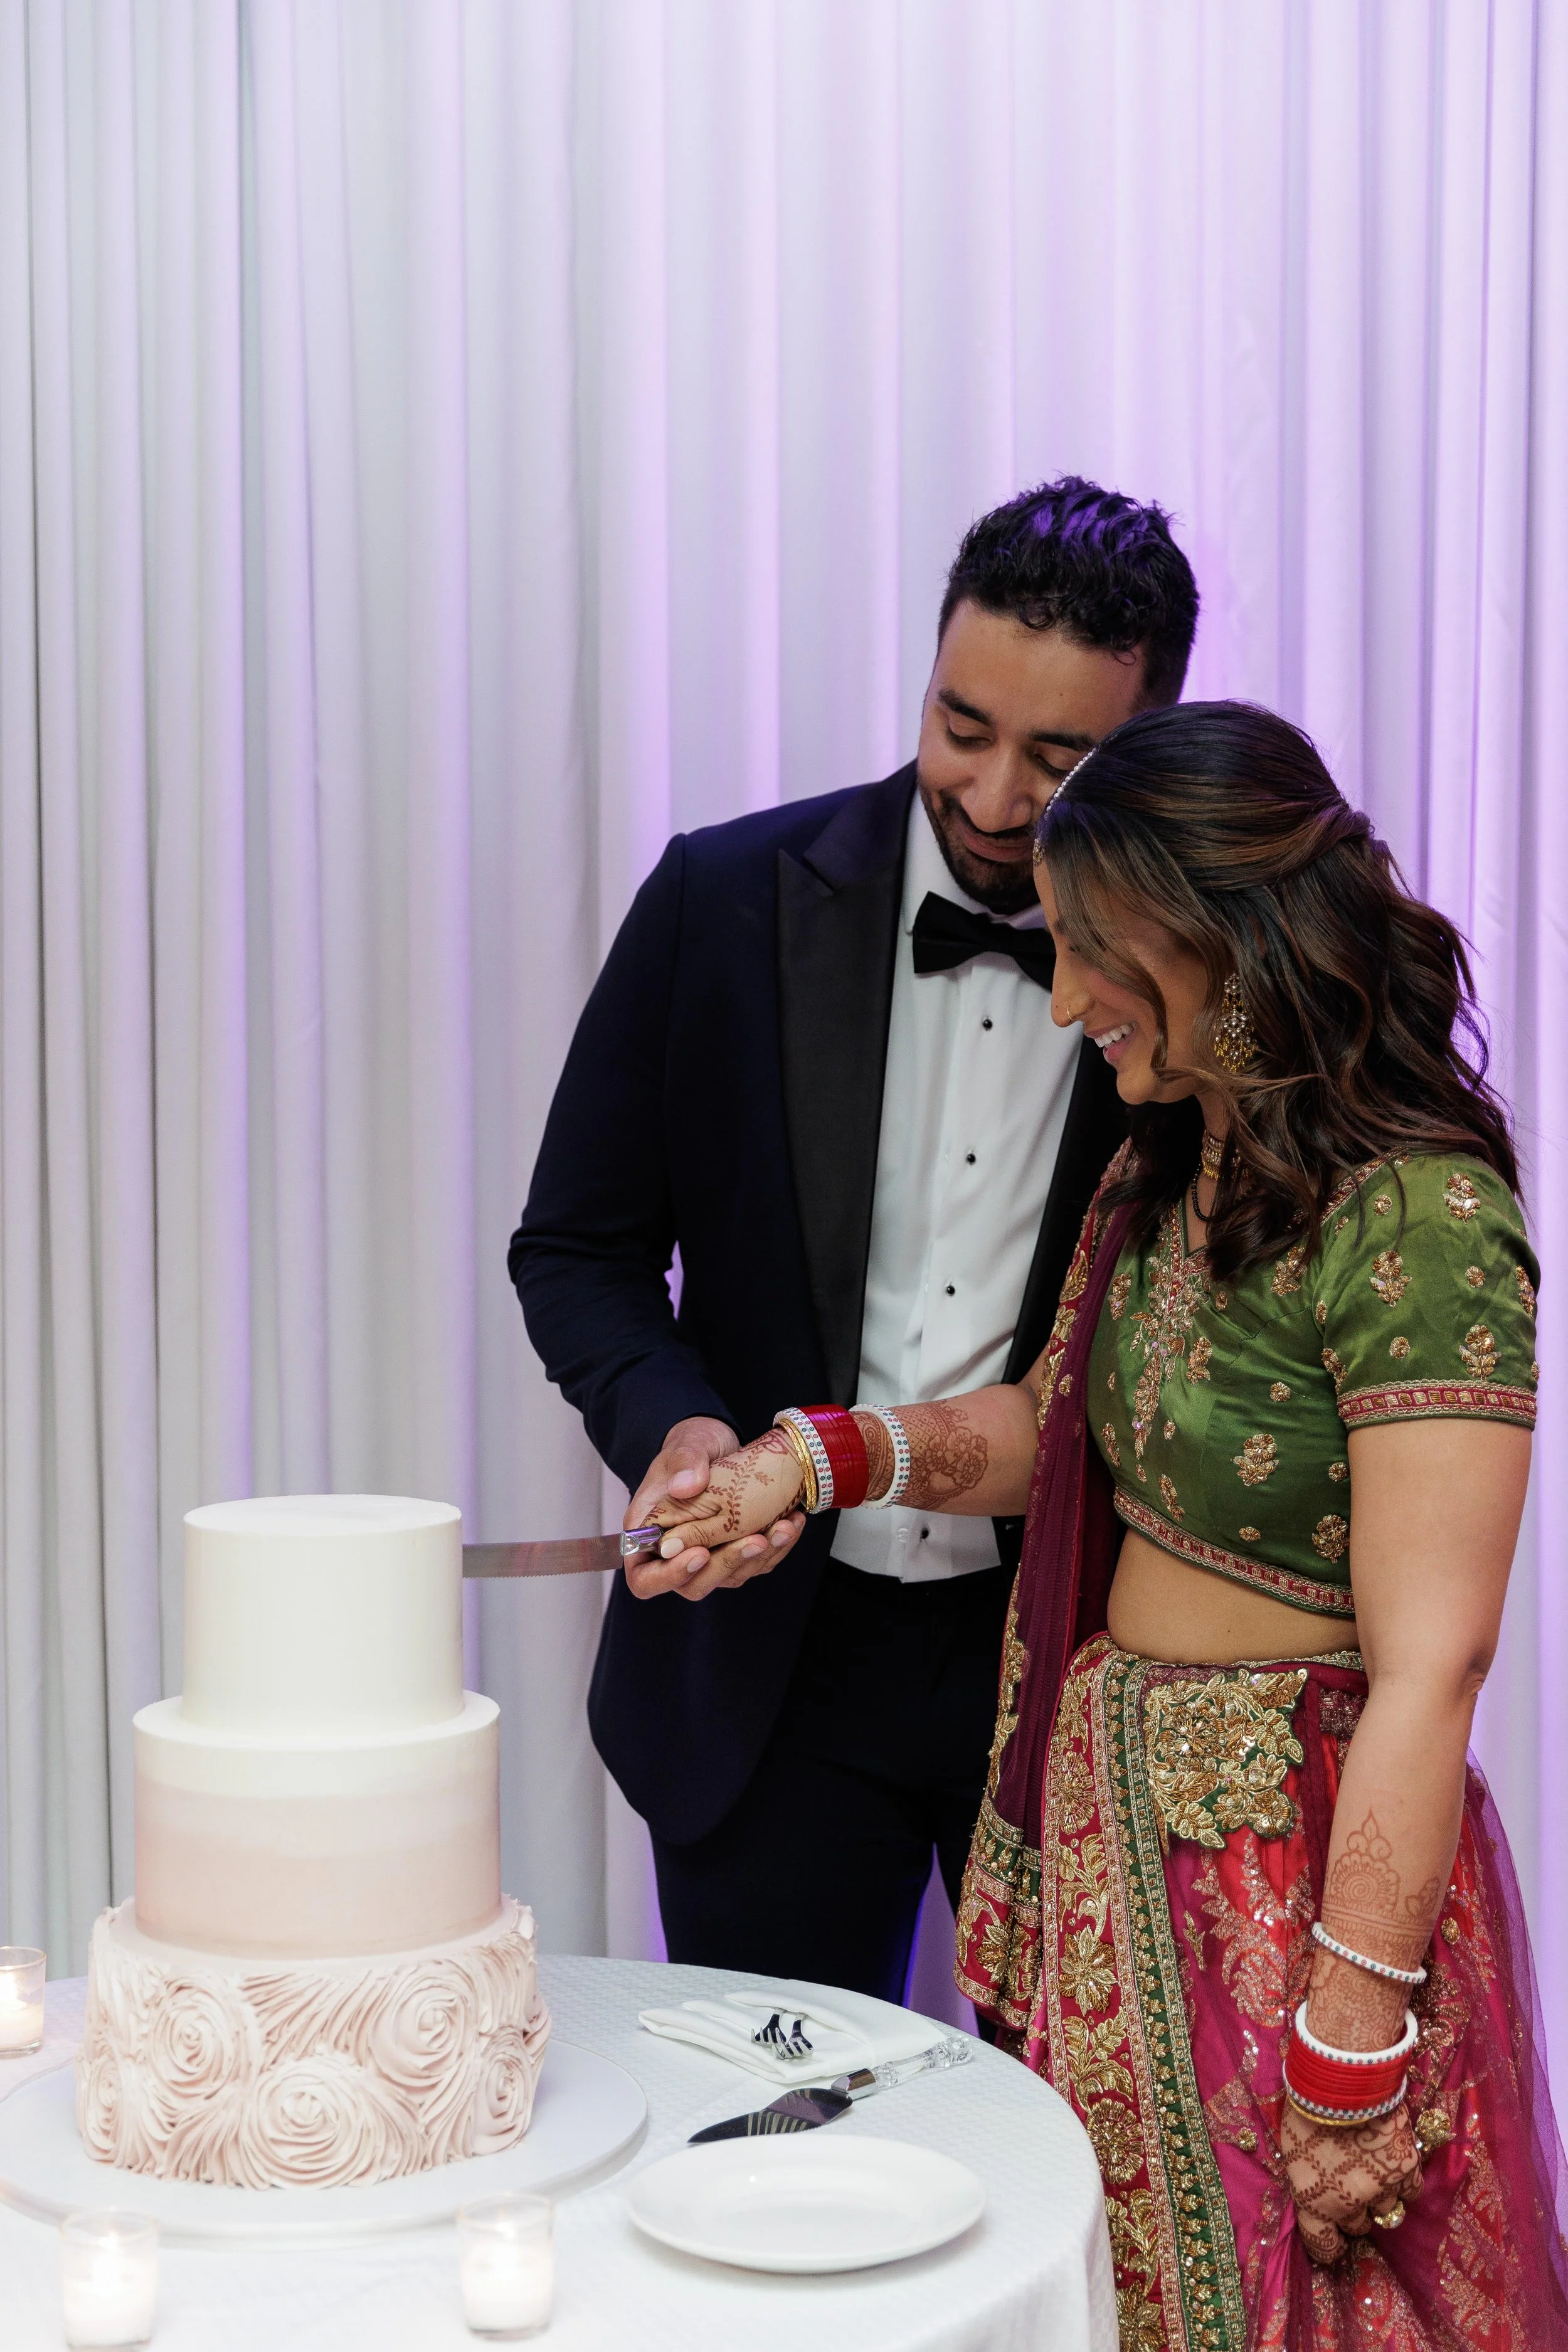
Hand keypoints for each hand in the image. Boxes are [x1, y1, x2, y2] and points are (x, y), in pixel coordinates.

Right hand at [622, 1419, 805, 1601]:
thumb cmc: (694, 1444)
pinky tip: (791, 1524)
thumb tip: (683, 1487)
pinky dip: (775, 1548)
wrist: (721, 1443)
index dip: (669, 1575)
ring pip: (729, 1577)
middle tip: (755, 1539)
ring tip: (783, 1528)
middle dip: (727, 1565)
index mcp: (650, 1532)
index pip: (645, 1577)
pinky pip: (753, 1564)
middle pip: (693, 1585)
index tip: (700, 1552)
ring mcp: (707, 1554)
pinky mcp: (733, 1549)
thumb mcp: (687, 1444)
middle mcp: (677, 1551)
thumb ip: (684, 1462)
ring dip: (758, 1558)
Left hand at [1280, 2097, 1422, 2263]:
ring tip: (1371, 2171)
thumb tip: (1315, 2189)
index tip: (1333, 2247)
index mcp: (1314, 2200)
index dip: (1327, 2248)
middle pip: (1356, 2225)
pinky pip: (1409, 2191)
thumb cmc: (1307, 2107)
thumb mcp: (1292, 2148)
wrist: (1342, 2077)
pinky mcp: (1405, 2168)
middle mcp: (1349, 2203)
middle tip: (1350, 2190)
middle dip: (1352, 2212)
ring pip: (1384, 2210)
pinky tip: (1394, 2169)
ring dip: (1378, 2196)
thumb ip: (1306, 2177)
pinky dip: (1402, 2184)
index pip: (1322, 2243)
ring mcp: (1380, 2188)